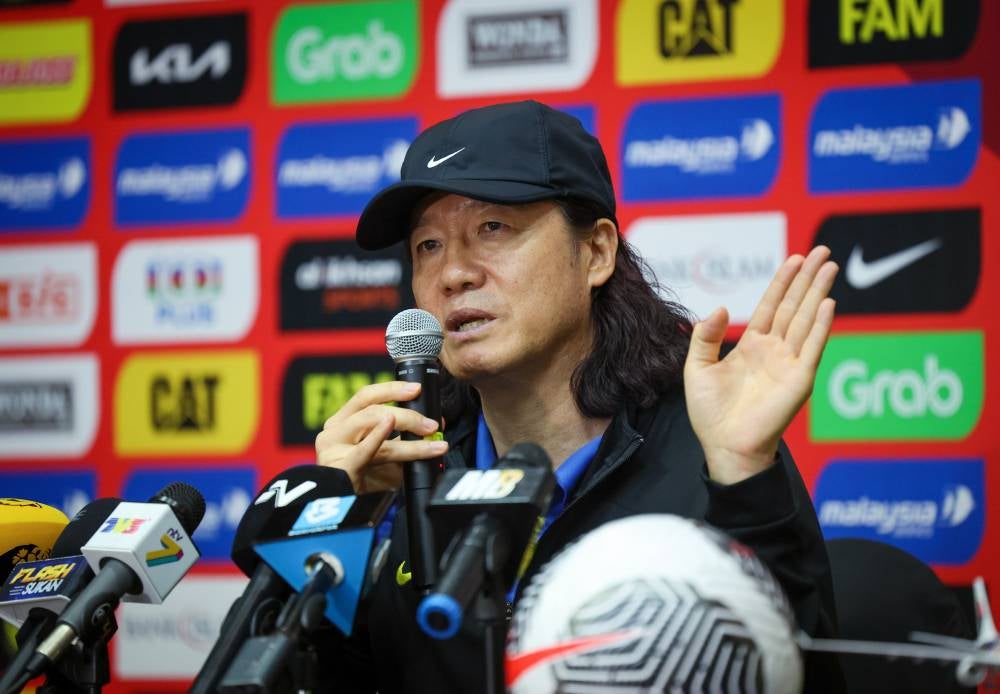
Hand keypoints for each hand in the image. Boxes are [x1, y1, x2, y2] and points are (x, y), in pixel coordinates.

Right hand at [314, 381, 448, 492]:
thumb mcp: (385, 455)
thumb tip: (433, 428)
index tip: (417, 389)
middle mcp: (335, 429)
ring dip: (405, 425)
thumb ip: (403, 440)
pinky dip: (377, 435)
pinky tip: (389, 427)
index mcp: (343, 421)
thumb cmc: (363, 480)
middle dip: (406, 412)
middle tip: (430, 423)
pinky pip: (362, 448)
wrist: (342, 510)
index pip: (367, 396)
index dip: (392, 389)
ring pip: (371, 423)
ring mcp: (334, 446)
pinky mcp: (339, 465)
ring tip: (427, 434)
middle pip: (371, 407)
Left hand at [683, 246, 837, 484]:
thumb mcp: (697, 367)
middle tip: (821, 251)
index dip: (782, 282)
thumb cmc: (710, 413)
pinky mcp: (799, 380)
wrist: (723, 445)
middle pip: (794, 306)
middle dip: (807, 278)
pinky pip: (812, 348)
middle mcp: (774, 351)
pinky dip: (820, 326)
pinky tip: (828, 304)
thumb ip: (705, 336)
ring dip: (818, 292)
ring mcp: (789, 363)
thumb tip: (721, 308)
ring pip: (805, 319)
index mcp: (752, 347)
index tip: (793, 258)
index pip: (771, 306)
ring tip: (828, 266)